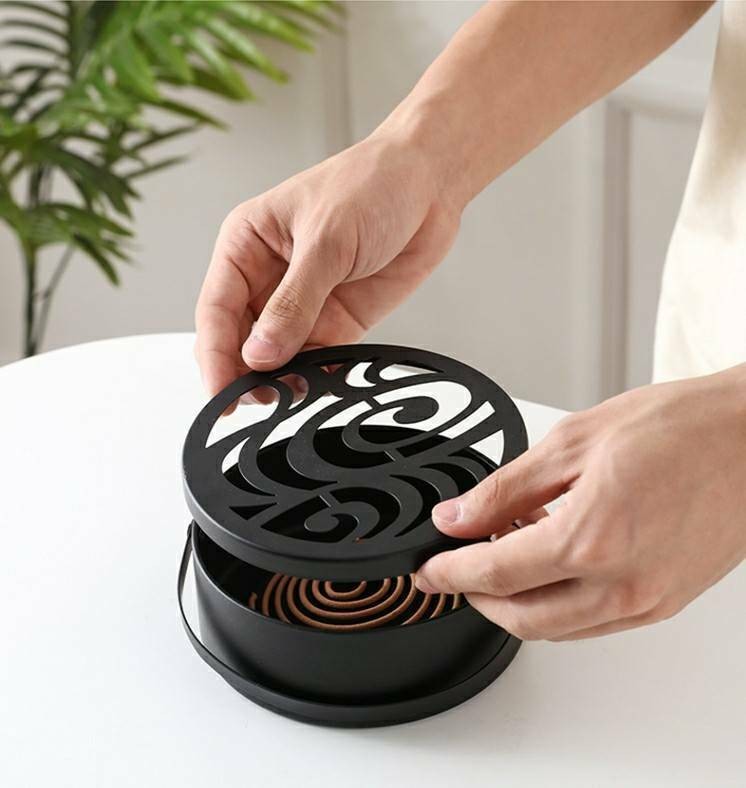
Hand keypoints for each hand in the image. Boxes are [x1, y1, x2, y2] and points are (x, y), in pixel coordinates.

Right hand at [195, 131, 460, 395]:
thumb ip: (293, 302)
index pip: (215, 310)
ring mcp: (302, 303)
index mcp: (246, 245)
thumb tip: (260, 353)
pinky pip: (316, 360)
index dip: (215, 356)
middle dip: (243, 375)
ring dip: (281, 382)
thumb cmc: (373, 185)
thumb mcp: (327, 240)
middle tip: (257, 403)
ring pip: (276, 358)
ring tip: (293, 397)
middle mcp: (268, 278)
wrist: (431, 183)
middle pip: (239, 341)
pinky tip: (322, 387)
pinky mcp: (336, 322)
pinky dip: (316, 378)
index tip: (221, 394)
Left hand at [415, 365, 745, 639]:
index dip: (450, 573)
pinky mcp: (665, 602)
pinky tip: (551, 561)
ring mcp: (648, 601)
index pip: (495, 573)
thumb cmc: (680, 428)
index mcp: (593, 538)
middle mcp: (623, 585)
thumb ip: (505, 489)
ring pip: (558, 628)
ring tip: (503, 555)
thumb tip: (456, 516)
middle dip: (478, 597)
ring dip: (517, 602)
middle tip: (456, 566)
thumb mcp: (573, 442)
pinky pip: (594, 622)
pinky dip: (559, 602)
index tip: (426, 570)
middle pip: (522, 618)